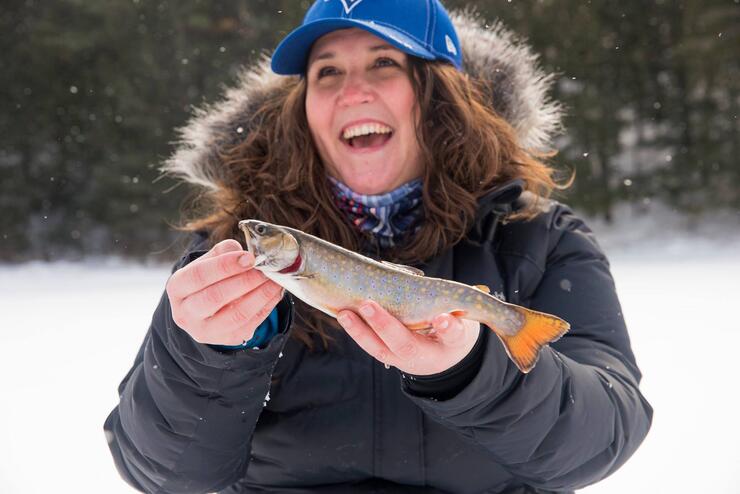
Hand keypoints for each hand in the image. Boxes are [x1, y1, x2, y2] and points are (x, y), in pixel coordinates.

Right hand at [166, 239, 283, 345]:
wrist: (207, 308)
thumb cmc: (209, 279)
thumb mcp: (208, 262)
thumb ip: (223, 252)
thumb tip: (244, 252)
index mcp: (177, 288)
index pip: (199, 275)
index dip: (225, 266)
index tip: (249, 258)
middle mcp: (185, 313)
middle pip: (215, 297)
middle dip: (245, 281)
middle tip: (264, 270)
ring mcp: (205, 331)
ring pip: (236, 315)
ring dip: (260, 296)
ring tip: (273, 280)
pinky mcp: (226, 339)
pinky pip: (250, 324)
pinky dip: (266, 306)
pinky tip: (274, 292)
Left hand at [337, 300, 480, 374]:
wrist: (443, 361)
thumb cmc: (454, 332)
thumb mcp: (464, 322)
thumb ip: (457, 310)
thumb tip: (458, 288)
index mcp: (450, 346)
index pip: (452, 337)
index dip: (448, 329)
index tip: (446, 320)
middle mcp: (423, 356)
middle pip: (404, 344)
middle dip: (385, 325)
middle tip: (368, 306)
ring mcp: (401, 358)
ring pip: (378, 348)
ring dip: (359, 331)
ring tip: (344, 313)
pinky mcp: (386, 353)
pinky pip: (369, 344)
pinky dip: (355, 330)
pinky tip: (341, 313)